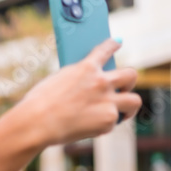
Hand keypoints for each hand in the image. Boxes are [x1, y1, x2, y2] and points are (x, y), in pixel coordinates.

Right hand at [17, 39, 142, 146]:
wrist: (37, 123)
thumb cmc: (38, 103)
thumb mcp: (57, 81)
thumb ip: (77, 80)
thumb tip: (86, 86)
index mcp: (86, 68)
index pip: (105, 50)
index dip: (112, 45)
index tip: (117, 42)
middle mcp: (101, 82)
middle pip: (130, 75)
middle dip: (129, 81)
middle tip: (124, 87)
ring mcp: (107, 101)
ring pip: (134, 101)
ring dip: (129, 106)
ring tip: (123, 112)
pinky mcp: (108, 121)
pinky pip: (113, 122)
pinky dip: (103, 125)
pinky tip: (93, 128)